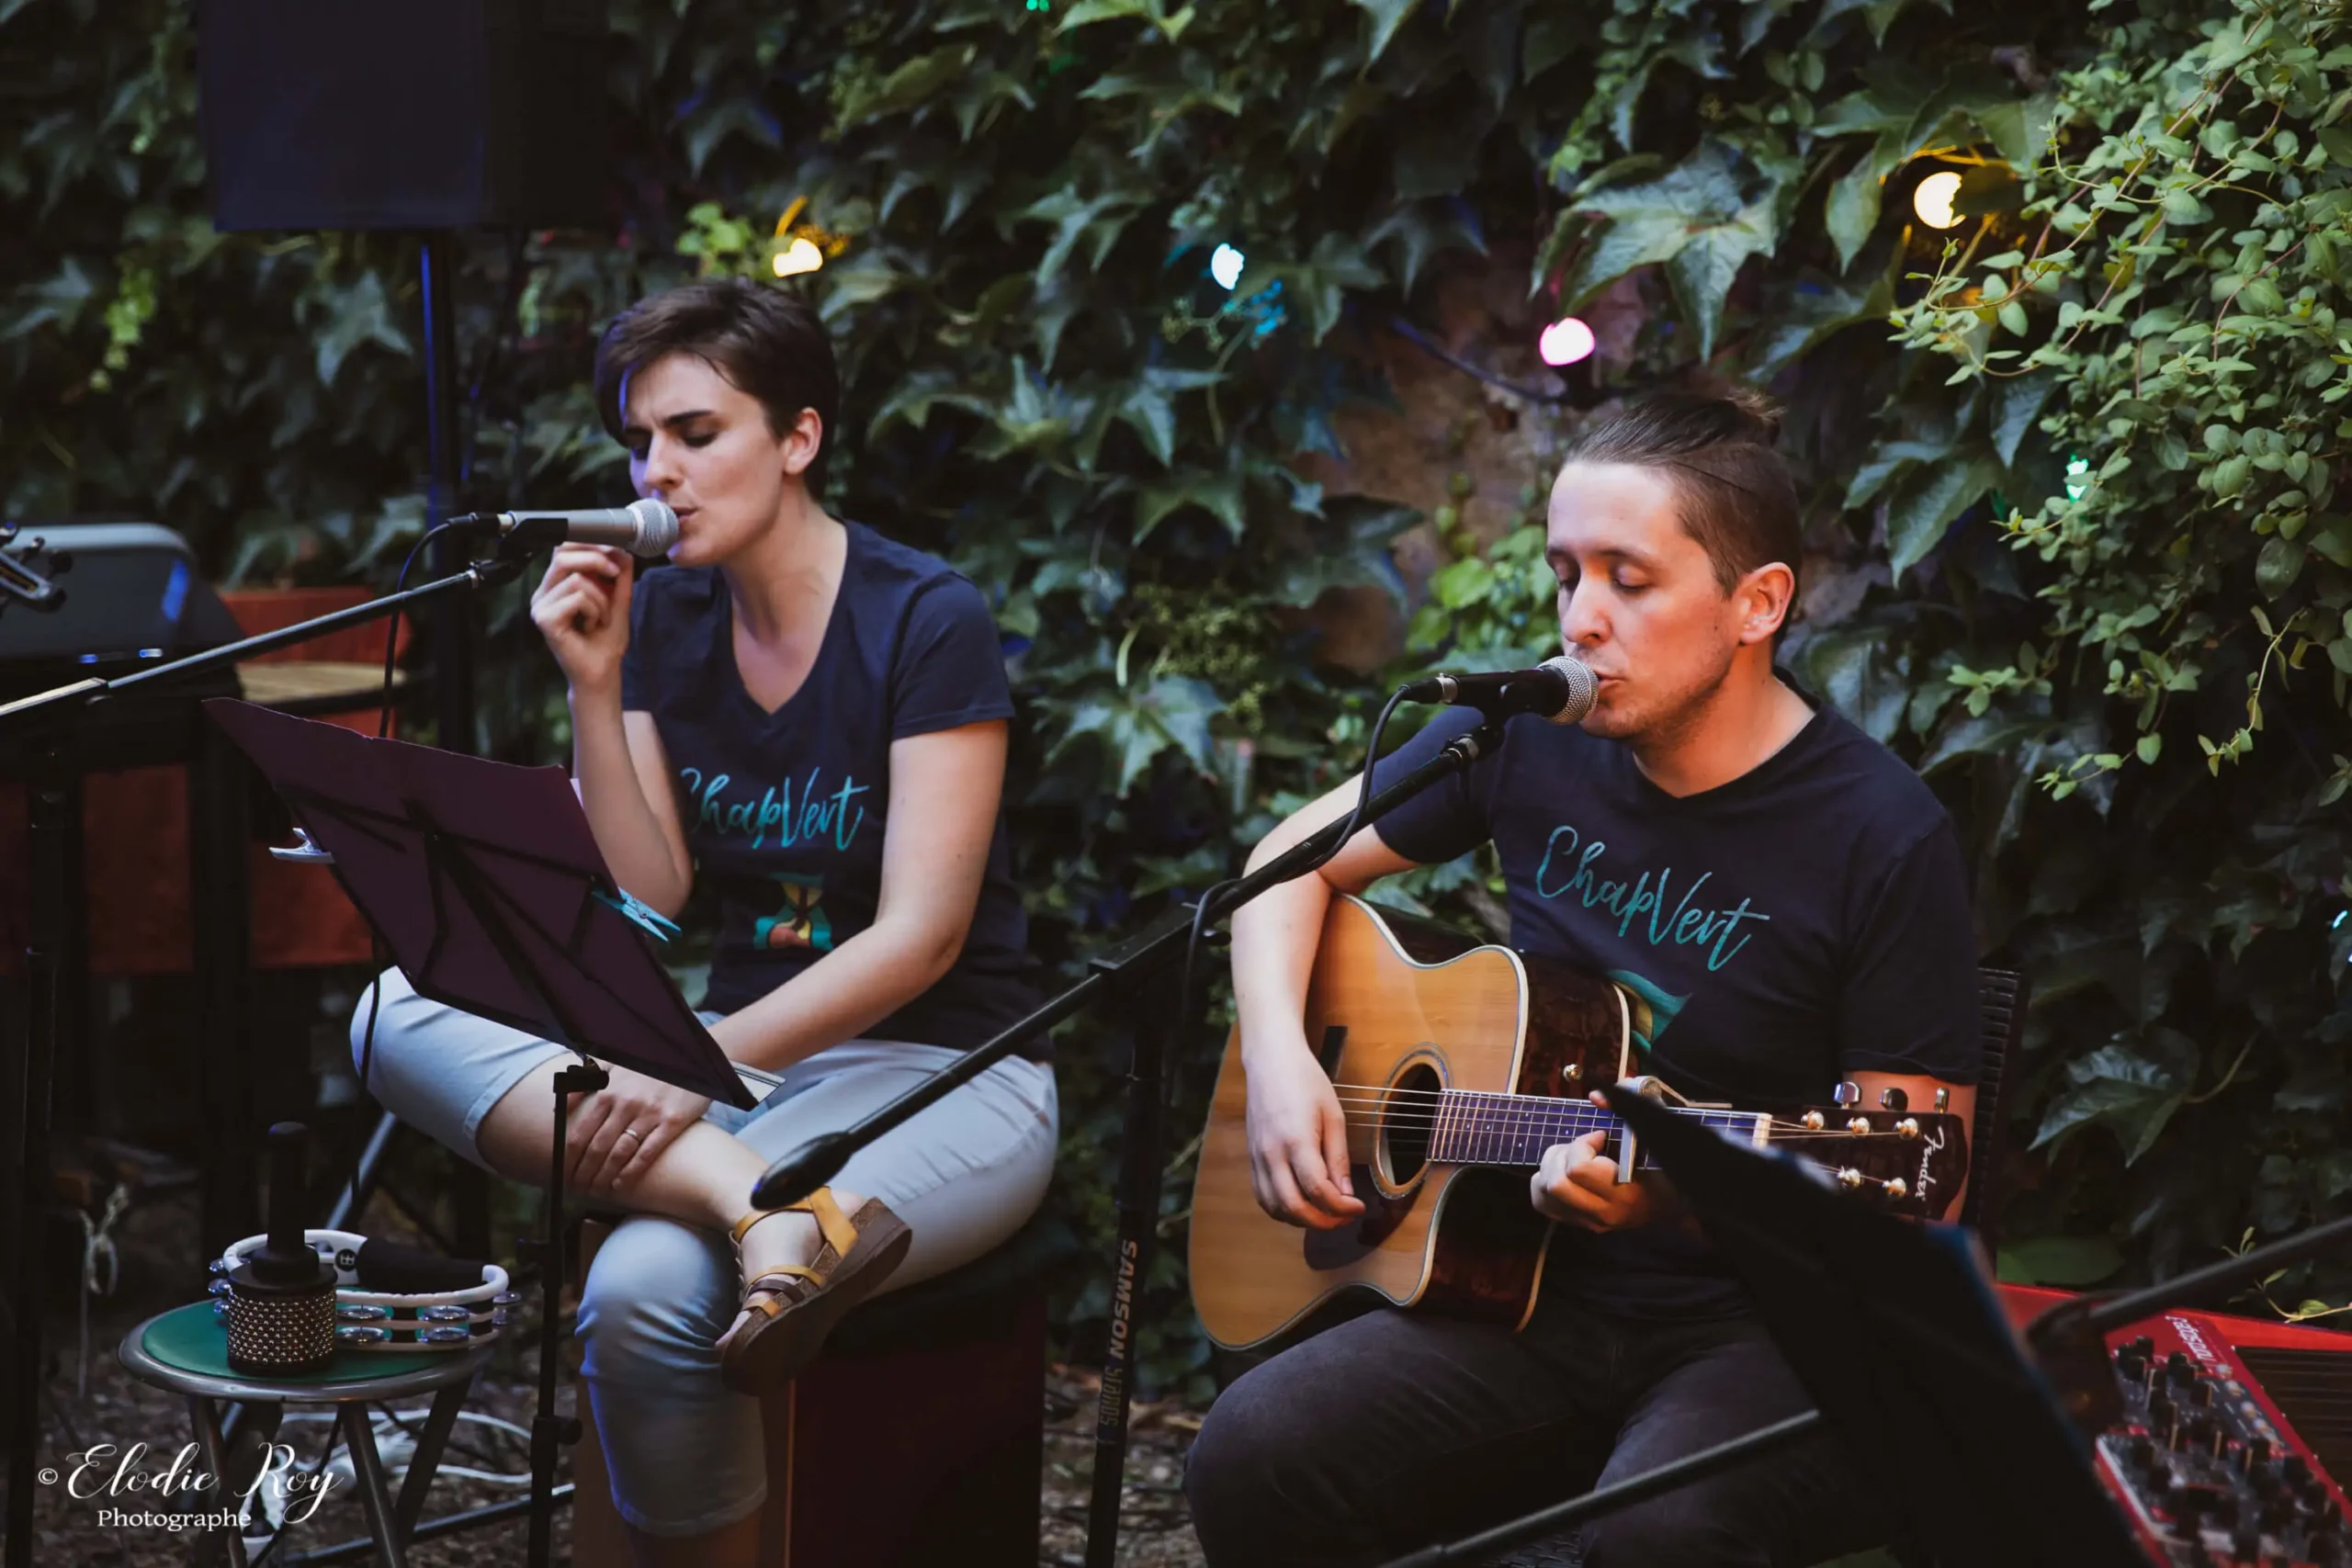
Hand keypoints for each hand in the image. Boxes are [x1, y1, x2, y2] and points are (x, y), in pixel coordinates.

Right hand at [530, 544, 633, 694]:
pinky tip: (591, 626)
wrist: (602, 672)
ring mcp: (540, 606)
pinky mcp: (544, 619)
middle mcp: (543, 593)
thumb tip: (620, 548)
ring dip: (601, 598)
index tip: (614, 552)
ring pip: (576, 579)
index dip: (589, 543)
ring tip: (601, 617)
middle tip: (615, 574)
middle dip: (596, 559)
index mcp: (555, 585)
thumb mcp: (618, 599)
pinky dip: (594, 610)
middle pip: (563, 555)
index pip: (563, 549)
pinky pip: (577, 598)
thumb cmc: (606, 640)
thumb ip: (619, 574)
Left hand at [566, 1063, 709, 1197]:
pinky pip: (648, 1152)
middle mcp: (626, 1104)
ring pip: (619, 1153)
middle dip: (584, 1172)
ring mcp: (650, 1113)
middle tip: (578, 1188)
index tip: (565, 1173)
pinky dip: (631, 1171)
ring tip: (597, 1190)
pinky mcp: (672, 1121)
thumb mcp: (613, 1063)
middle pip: (597, 1147)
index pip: (580, 1134)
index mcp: (608, 1091)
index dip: (569, 1159)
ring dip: (604, 1176)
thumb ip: (585, 1081)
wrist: (689, 1056)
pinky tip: (621, 1183)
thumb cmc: (648, 1063)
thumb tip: (560, 1103)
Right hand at [1241, 1038, 1364, 1230]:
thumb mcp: (1333, 1115)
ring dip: (1302, 1220)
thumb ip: (1338, 1157)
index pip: (1318, 1190)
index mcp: (1296, 1140)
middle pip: (1294, 1208)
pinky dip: (1282, 1210)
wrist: (1270, 1061)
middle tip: (1344, 1217)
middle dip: (1323, 1222)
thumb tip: (1346, 1193)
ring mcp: (1257, 1158)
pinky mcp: (1251, 1158)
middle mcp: (1272, 1154)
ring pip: (1275, 1208)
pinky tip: (1302, 1203)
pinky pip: (1263, 1196)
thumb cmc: (1305, 1081)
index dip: (1341, 1207)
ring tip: (1325, 1212)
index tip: (1358, 1206)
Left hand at [1531, 1099, 1665, 1232]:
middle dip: (1561, 1155)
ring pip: (1544, 1194)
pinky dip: (1545, 1182)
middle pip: (1556, 1184)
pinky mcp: (1578, 1223)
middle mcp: (1604, 1212)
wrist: (1672, 1205)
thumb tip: (1596, 1097)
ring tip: (1571, 1158)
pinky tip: (1564, 1172)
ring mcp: (1589, 1221)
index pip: (1578, 1169)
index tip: (1600, 1136)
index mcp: (1624, 1192)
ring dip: (1550, 1168)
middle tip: (1580, 1147)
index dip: (1582, 1144)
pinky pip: (1543, 1202)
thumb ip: (1628, 1106)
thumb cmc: (1664, 1161)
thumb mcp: (1654, 1127)